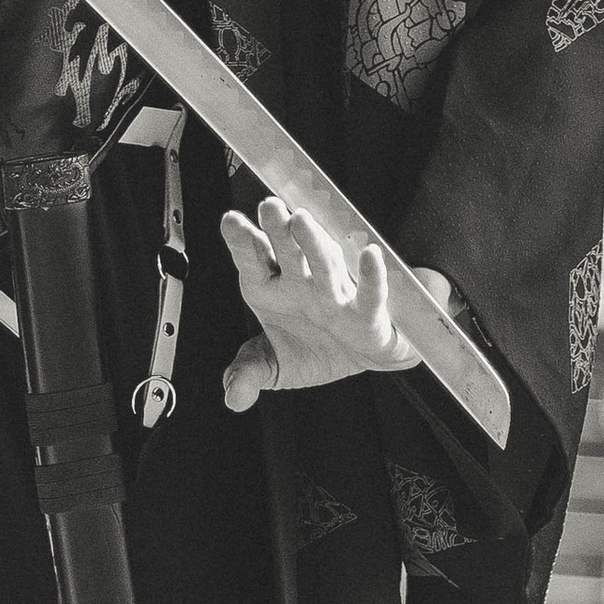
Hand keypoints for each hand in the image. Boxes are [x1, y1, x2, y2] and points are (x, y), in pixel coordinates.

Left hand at [220, 198, 450, 414]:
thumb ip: (248, 374)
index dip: (242, 241)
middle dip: (277, 230)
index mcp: (272, 287)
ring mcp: (335, 294)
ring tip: (302, 220)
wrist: (360, 358)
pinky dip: (372, 276)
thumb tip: (231, 396)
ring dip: (314, 243)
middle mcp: (302, 283)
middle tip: (268, 206)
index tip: (231, 222)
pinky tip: (369, 255)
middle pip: (287, 252)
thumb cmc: (314, 347)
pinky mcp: (367, 312)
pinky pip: (370, 294)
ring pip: (324, 264)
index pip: (253, 260)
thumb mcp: (275, 366)